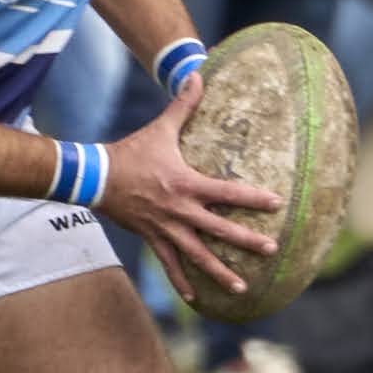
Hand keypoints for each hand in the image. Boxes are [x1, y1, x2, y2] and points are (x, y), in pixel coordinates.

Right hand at [100, 77, 282, 297]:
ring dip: (220, 272)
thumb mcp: (160, 129)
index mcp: (186, 184)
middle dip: (246, 241)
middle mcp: (180, 211)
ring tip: (241, 288)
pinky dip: (182, 282)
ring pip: (198, 255)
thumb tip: (198, 74)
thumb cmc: (131, 152)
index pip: (227, 192)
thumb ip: (183, 105)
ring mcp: (166, 228)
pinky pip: (170, 264)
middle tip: (271, 251)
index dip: (253, 198)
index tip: (277, 204)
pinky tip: (197, 298)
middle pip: (219, 229)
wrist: (95, 177)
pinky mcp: (153, 238)